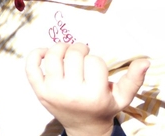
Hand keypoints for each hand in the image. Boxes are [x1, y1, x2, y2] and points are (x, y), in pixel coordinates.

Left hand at [25, 43, 149, 135]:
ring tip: (67, 51)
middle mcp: (71, 93)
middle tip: (82, 53)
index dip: (96, 60)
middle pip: (73, 55)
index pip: (94, 61)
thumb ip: (133, 79)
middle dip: (79, 49)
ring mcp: (52, 91)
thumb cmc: (103, 107)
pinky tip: (45, 52)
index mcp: (93, 95)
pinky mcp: (39, 91)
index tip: (96, 68)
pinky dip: (35, 55)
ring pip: (53, 56)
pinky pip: (31, 67)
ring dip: (60, 47)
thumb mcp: (121, 97)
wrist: (83, 127)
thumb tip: (144, 60)